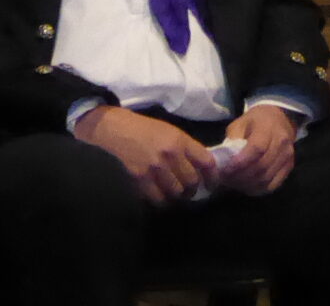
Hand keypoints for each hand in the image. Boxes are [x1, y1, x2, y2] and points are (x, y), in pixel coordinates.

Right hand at [72, 105, 218, 205]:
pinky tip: (160, 196)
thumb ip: (186, 149)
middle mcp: (170, 154)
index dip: (213, 177)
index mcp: (180, 140)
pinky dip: (162, 201)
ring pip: (176, 193)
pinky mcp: (140, 179)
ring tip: (175, 194)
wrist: (116, 130)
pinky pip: (158, 199)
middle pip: (192, 181)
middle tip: (190, 191)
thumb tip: (202, 169)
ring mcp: (154, 168)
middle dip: (193, 189)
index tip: (212, 184)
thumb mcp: (170, 132)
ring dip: (178, 196)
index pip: (206, 162)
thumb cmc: (146, 129)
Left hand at [216, 104, 297, 195]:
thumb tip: (224, 162)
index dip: (241, 162)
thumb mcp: (240, 123)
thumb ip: (233, 141)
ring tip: (233, 183)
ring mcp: (287, 157)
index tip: (226, 170)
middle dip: (241, 176)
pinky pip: (272, 185)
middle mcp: (281, 143)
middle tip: (226, 179)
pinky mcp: (288, 167)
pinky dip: (257, 189)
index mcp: (268, 128)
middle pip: (262, 166)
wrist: (280, 119)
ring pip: (266, 179)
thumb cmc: (256, 121)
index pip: (257, 149)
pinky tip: (246, 186)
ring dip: (247, 185)